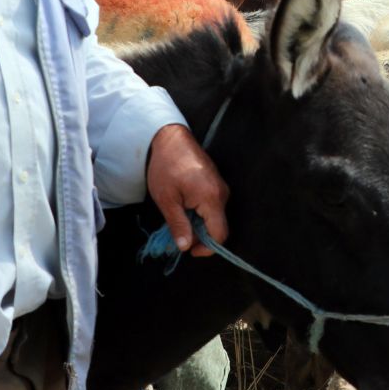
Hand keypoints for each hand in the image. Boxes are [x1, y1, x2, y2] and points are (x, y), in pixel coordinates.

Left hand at [146, 123, 228, 257]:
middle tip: (177, 235)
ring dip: (198, 224)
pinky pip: (212, 206)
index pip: (219, 234)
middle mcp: (222, 193)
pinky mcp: (215, 183)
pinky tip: (183, 207)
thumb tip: (185, 247)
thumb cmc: (166, 167)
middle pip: (217, 227)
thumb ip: (178, 225)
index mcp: (211, 198)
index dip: (206, 248)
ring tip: (178, 219)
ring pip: (214, 217)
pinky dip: (199, 213)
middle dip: (199, 236)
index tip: (188, 250)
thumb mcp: (167, 200)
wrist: (171, 138)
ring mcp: (220, 187)